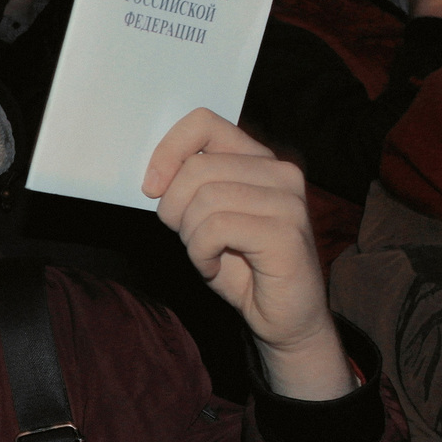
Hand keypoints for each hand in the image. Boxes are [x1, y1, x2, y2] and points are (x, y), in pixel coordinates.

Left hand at [143, 110, 352, 399]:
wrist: (282, 317)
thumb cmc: (241, 266)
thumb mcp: (205, 217)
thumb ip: (189, 186)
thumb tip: (155, 175)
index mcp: (258, 160)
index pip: (204, 123)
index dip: (168, 151)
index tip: (152, 186)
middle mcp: (280, 172)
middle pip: (197, 168)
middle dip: (174, 207)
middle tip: (186, 236)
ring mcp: (288, 201)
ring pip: (205, 198)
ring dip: (190, 236)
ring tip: (207, 254)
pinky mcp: (287, 233)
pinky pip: (217, 228)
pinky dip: (201, 254)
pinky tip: (215, 266)